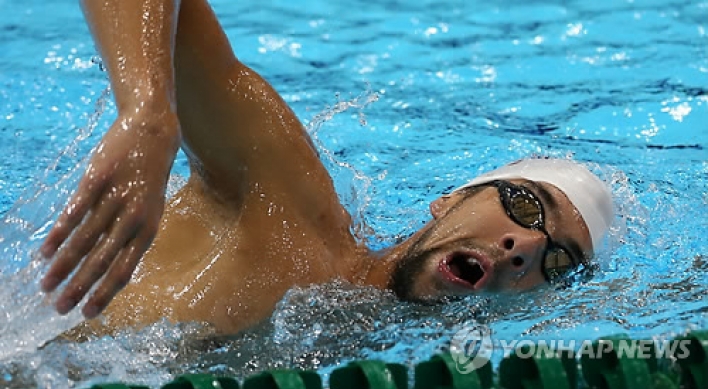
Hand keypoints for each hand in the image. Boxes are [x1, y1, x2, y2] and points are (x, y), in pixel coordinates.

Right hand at [40, 110, 180, 318]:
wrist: (151, 131)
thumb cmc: (148, 177)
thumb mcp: (150, 209)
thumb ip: (131, 235)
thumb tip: (111, 267)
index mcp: (149, 228)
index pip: (126, 269)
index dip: (106, 292)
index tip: (87, 314)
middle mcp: (134, 217)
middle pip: (102, 260)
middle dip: (79, 287)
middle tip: (59, 309)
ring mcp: (115, 198)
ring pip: (85, 240)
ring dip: (63, 266)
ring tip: (45, 285)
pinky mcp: (98, 180)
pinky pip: (75, 212)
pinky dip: (58, 234)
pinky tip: (44, 252)